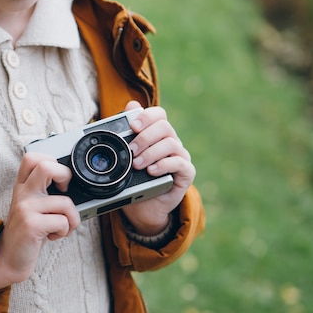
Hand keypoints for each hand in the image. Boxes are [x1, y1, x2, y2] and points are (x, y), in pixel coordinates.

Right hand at [0, 152, 79, 291]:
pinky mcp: (31, 225)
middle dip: (66, 176)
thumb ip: (44, 192)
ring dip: (73, 218)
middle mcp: (22, 193)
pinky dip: (65, 231)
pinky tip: (53, 236)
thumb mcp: (31, 207)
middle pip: (46, 166)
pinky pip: (63, 222)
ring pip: (65, 201)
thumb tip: (72, 183)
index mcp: (23, 186)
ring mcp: (25, 208)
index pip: (32, 158)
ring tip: (62, 226)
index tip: (58, 180)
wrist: (9, 259)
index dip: (51, 161)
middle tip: (65, 192)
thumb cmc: (27, 233)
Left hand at [122, 101, 195, 235]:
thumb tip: (130, 105)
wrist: (143, 207)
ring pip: (171, 144)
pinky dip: (163, 165)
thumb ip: (128, 133)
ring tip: (136, 165)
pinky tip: (151, 171)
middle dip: (145, 137)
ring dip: (151, 153)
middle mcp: (171, 142)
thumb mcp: (126, 158)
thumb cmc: (135, 180)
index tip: (132, 126)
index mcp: (157, 135)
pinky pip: (180, 163)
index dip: (147, 116)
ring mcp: (180, 157)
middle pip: (164, 127)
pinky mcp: (186, 173)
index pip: (158, 115)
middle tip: (131, 150)